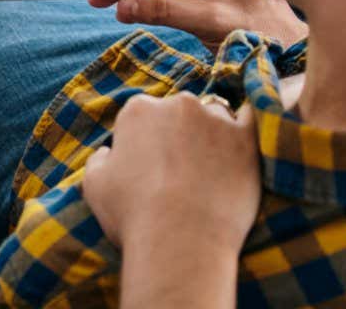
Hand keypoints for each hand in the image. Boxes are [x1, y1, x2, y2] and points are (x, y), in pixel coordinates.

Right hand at [83, 92, 260, 253]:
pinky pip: (251, 119)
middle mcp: (177, 104)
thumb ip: (98, 160)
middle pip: (180, 111)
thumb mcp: (94, 186)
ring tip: (212, 171)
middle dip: (180, 133)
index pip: (144, 115)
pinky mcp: (244, 138)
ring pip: (215, 116)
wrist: (180, 242)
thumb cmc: (133, 215)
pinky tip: (243, 142)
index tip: (150, 167)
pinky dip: (246, 126)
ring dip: (212, 133)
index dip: (146, 141)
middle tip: (181, 171)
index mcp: (138, 110)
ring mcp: (214, 118)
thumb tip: (107, 152)